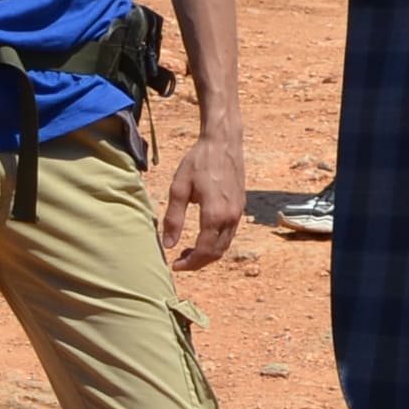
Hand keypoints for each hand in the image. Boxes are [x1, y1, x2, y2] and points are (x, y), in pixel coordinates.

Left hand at [164, 128, 246, 270]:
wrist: (223, 142)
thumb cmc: (198, 162)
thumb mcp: (179, 188)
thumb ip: (174, 218)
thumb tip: (168, 245)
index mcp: (214, 214)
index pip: (204, 251)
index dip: (189, 263)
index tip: (174, 265)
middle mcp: (231, 217)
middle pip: (217, 253)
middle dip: (198, 262)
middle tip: (179, 262)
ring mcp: (238, 213)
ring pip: (225, 245)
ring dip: (207, 254)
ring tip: (187, 252)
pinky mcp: (240, 208)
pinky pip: (229, 234)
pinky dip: (216, 243)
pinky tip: (201, 237)